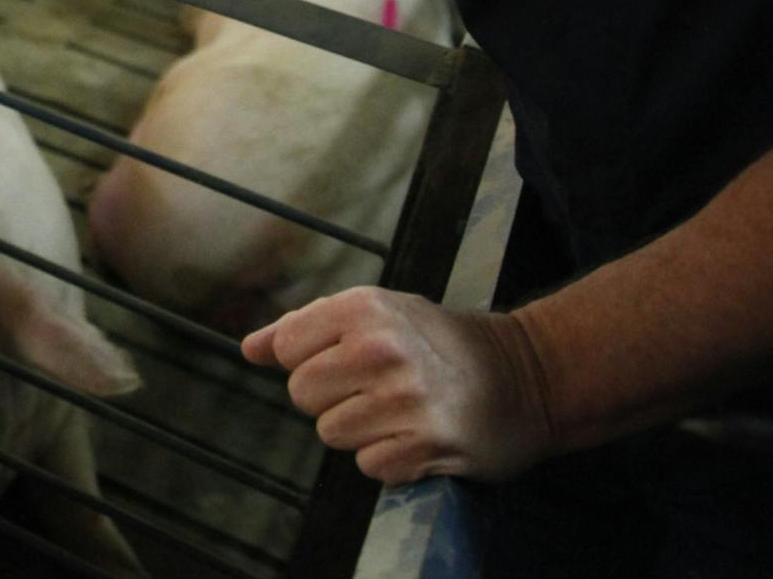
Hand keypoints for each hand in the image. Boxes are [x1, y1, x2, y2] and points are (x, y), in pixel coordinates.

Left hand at [241, 286, 555, 483]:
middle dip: (329, 397)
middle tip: (372, 388)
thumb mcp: (373, 314)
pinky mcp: (427, 444)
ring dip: (358, 430)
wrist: (524, 376)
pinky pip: (369, 465)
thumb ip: (305, 329)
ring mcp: (406, 398)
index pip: (287, 346)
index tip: (342, 358)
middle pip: (302, 393)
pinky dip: (388, 458)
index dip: (307, 359)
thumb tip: (248, 349)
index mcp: (364, 307)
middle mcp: (382, 348)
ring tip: (397, 410)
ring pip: (331, 432)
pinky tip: (416, 434)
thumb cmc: (436, 341)